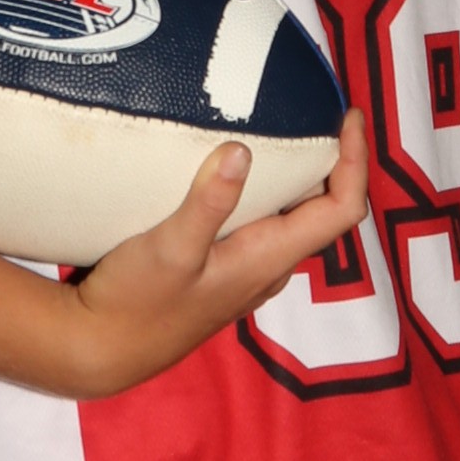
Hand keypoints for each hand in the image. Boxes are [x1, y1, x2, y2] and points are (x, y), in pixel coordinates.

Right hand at [56, 111, 372, 400]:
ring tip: (285, 128)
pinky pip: (265, 225)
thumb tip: (242, 150)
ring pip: (294, 219)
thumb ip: (208, 203)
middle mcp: (270, 267)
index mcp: (269, 258)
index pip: (341, 209)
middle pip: (324, 210)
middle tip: (317, 109)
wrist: (105, 351)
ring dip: (301, 176)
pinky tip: (238, 170)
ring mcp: (249, 272)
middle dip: (332, 160)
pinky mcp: (224, 271)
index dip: (355, 161)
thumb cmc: (136, 303)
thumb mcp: (169, 249)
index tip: (348, 115)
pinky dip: (269, 191)